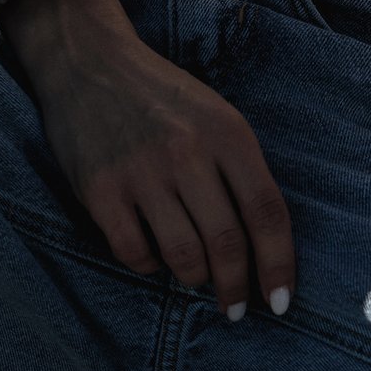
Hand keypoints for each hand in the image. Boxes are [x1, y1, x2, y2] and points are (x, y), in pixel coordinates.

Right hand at [1, 0, 294, 322]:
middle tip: (236, 309)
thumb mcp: (216, 116)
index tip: (281, 301)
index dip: (278, 265)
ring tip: (195, 276)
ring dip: (194, 278)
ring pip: (183, 256)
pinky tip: (153, 255)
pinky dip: (149, 266)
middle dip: (236, 288)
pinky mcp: (101, 189)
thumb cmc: (163, 98)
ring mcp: (142, 171)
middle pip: (227, 243)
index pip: (267, 212)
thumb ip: (239, 171)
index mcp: (228, 133)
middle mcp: (189, 152)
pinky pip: (134, 253)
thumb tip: (260, 247)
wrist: (90, 62)